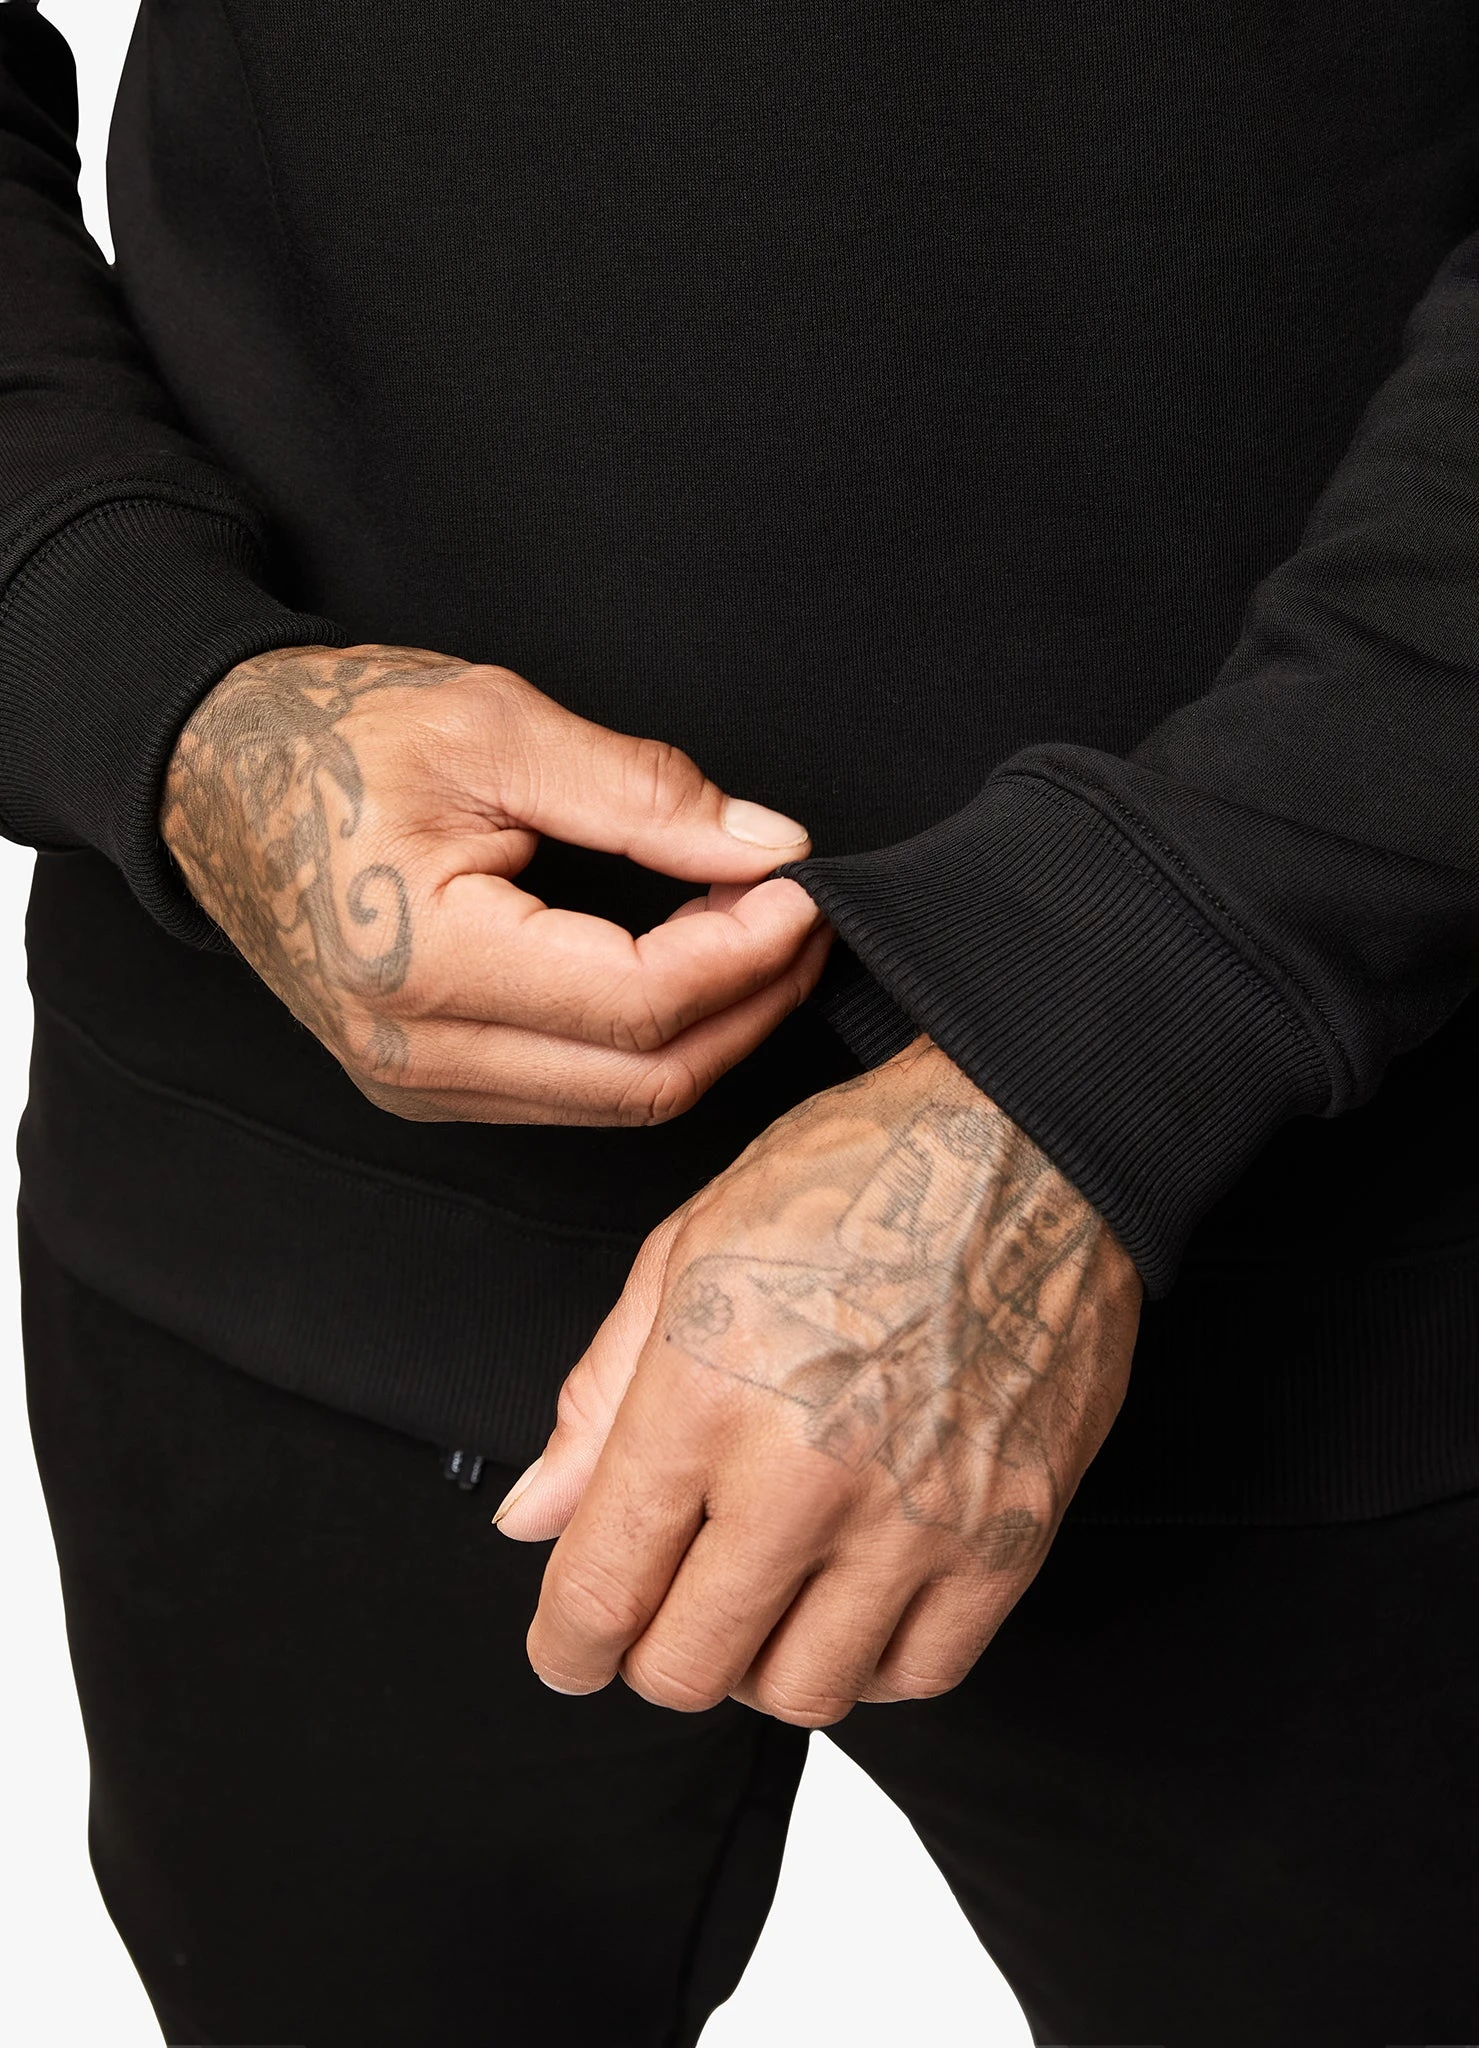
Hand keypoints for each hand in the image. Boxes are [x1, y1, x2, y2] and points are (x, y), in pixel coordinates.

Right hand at [160, 643, 827, 1121]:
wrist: (213, 775)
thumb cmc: (334, 734)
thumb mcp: (496, 725)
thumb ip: (644, 793)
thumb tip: (769, 846)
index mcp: (424, 964)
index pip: (640, 1001)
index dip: (747, 951)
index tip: (803, 886)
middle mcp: (414, 1053)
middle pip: (646, 1077)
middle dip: (752, 1002)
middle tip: (805, 919)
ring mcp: (416, 1083)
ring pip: (618, 1101)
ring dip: (712, 1029)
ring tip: (758, 937)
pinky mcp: (425, 1084)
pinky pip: (573, 1095)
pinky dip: (650, 1043)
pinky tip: (686, 972)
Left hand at [497, 1039, 1140, 1723]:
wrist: (1026, 1150)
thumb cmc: (855, 1180)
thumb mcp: (686, 1251)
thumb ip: (599, 1396)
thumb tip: (535, 1513)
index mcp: (705, 1395)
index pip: (602, 1591)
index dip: (565, 1645)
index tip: (568, 1647)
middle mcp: (807, 1474)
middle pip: (691, 1667)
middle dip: (650, 1656)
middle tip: (663, 1611)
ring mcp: (917, 1517)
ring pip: (805, 1693)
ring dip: (761, 1664)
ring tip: (762, 1596)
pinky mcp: (1009, 1537)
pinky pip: (922, 1674)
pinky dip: (872, 1662)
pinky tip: (853, 1596)